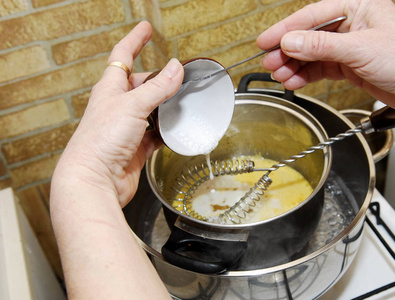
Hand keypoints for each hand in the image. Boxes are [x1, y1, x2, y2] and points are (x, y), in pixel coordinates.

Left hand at [50, 21, 181, 299]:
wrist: (96, 180)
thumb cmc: (101, 141)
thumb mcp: (132, 106)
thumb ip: (157, 87)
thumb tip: (176, 67)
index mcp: (110, 89)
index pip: (122, 56)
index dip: (135, 40)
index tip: (146, 28)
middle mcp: (117, 106)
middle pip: (142, 84)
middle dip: (159, 79)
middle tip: (179, 76)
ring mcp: (127, 126)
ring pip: (152, 109)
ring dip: (167, 107)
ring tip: (185, 103)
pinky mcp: (136, 146)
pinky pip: (156, 133)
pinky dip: (168, 131)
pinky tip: (178, 130)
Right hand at [257, 0, 394, 113]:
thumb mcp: (360, 49)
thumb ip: (321, 45)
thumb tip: (290, 41)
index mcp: (356, 6)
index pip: (311, 17)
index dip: (285, 30)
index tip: (265, 42)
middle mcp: (350, 24)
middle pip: (307, 36)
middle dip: (287, 51)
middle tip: (269, 63)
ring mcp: (348, 46)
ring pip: (311, 54)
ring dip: (294, 66)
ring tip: (279, 75)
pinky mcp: (349, 66)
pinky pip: (320, 69)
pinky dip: (306, 76)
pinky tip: (295, 81)